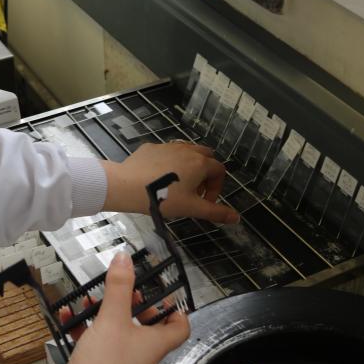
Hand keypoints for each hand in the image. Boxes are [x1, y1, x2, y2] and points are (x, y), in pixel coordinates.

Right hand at [9, 253, 188, 363]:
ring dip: (107, 312)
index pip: (180, 327)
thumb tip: (125, 259)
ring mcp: (122, 362)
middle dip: (135, 304)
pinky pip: (98, 341)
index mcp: (155, 344)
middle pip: (148, 326)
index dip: (176, 309)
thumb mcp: (112, 318)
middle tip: (125, 290)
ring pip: (120, 331)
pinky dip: (87, 327)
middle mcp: (143, 354)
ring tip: (93, 298)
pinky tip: (70, 315)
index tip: (164, 292)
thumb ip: (119, 286)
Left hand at [101, 142, 239, 223]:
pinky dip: (169, 163)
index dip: (217, 187)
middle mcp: (187, 150)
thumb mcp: (191, 208)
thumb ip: (215, 212)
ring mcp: (168, 146)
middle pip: (206, 156)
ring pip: (186, 151)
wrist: (127, 186)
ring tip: (178, 185)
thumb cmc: (163, 198)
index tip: (205, 201)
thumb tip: (236, 218)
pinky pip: (166, 152)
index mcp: (200, 163)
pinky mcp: (151, 147)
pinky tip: (158, 178)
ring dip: (189, 166)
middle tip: (195, 191)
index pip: (219, 170)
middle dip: (205, 173)